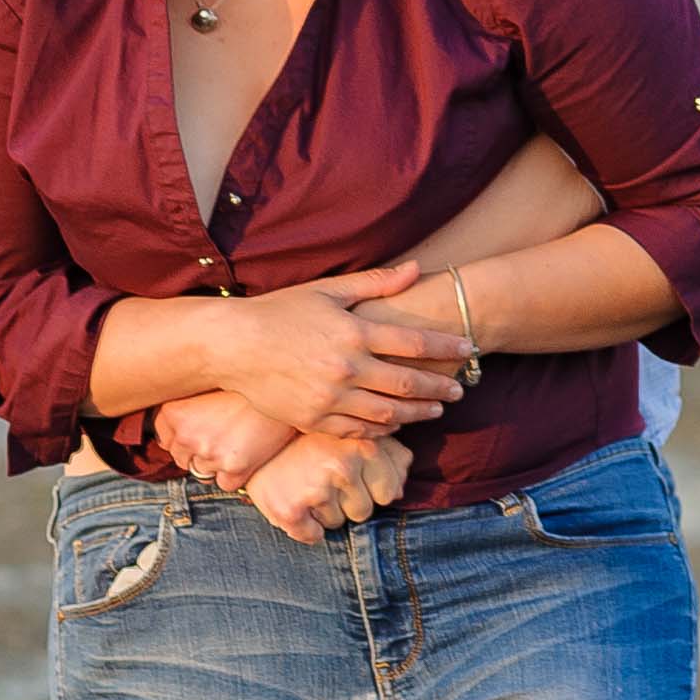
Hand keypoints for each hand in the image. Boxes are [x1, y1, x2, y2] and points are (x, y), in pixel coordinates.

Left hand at [155, 393, 294, 491]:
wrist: (288, 383)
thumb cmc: (250, 379)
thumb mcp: (210, 382)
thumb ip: (187, 403)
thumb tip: (171, 427)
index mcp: (174, 412)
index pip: (164, 436)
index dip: (180, 435)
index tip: (195, 429)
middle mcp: (188, 435)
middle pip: (182, 458)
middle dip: (198, 451)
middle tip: (221, 434)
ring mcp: (211, 454)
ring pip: (204, 472)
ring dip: (217, 462)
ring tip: (238, 439)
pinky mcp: (235, 469)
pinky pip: (227, 483)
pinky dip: (237, 474)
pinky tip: (250, 452)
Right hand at [215, 262, 472, 437]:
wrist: (231, 346)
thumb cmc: (279, 311)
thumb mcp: (327, 290)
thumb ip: (375, 283)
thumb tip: (416, 269)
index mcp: (352, 332)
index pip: (413, 343)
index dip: (445, 347)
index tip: (467, 348)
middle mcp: (345, 368)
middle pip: (406, 383)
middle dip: (438, 387)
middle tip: (459, 389)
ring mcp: (329, 398)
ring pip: (387, 413)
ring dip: (417, 413)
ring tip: (435, 411)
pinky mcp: (313, 419)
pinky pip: (358, 430)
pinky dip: (382, 428)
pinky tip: (395, 423)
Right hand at [245, 433, 413, 545]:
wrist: (252, 431)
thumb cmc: (311, 435)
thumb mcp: (353, 433)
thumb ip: (389, 453)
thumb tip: (402, 484)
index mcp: (364, 445)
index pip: (389, 494)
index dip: (370, 487)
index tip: (350, 472)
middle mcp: (343, 466)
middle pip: (364, 511)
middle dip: (347, 501)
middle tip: (322, 477)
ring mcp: (316, 488)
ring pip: (337, 523)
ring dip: (324, 511)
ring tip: (306, 483)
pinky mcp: (290, 509)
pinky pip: (312, 535)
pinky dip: (305, 528)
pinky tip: (296, 503)